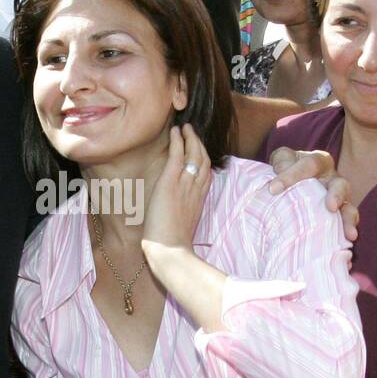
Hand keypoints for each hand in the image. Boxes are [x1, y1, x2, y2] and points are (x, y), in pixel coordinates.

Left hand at [141, 124, 210, 254]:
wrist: (171, 251)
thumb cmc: (173, 245)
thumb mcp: (182, 226)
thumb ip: (182, 214)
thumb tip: (175, 211)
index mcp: (199, 200)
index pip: (205, 174)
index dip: (203, 159)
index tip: (199, 149)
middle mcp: (196, 189)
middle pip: (204, 160)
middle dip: (199, 143)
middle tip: (192, 131)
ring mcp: (185, 184)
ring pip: (194, 154)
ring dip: (190, 137)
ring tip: (185, 127)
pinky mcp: (171, 182)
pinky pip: (178, 155)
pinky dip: (178, 141)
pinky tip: (175, 131)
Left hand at [265, 147, 359, 241]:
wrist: (289, 181)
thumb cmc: (286, 167)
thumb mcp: (282, 159)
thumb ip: (281, 163)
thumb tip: (277, 183)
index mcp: (318, 161)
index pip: (309, 165)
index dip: (292, 175)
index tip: (273, 189)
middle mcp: (332, 179)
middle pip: (340, 185)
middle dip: (337, 196)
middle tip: (331, 207)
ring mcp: (338, 199)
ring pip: (347, 207)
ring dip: (348, 219)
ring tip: (349, 233)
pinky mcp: (337, 215)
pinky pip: (346, 223)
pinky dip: (347, 232)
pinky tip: (349, 241)